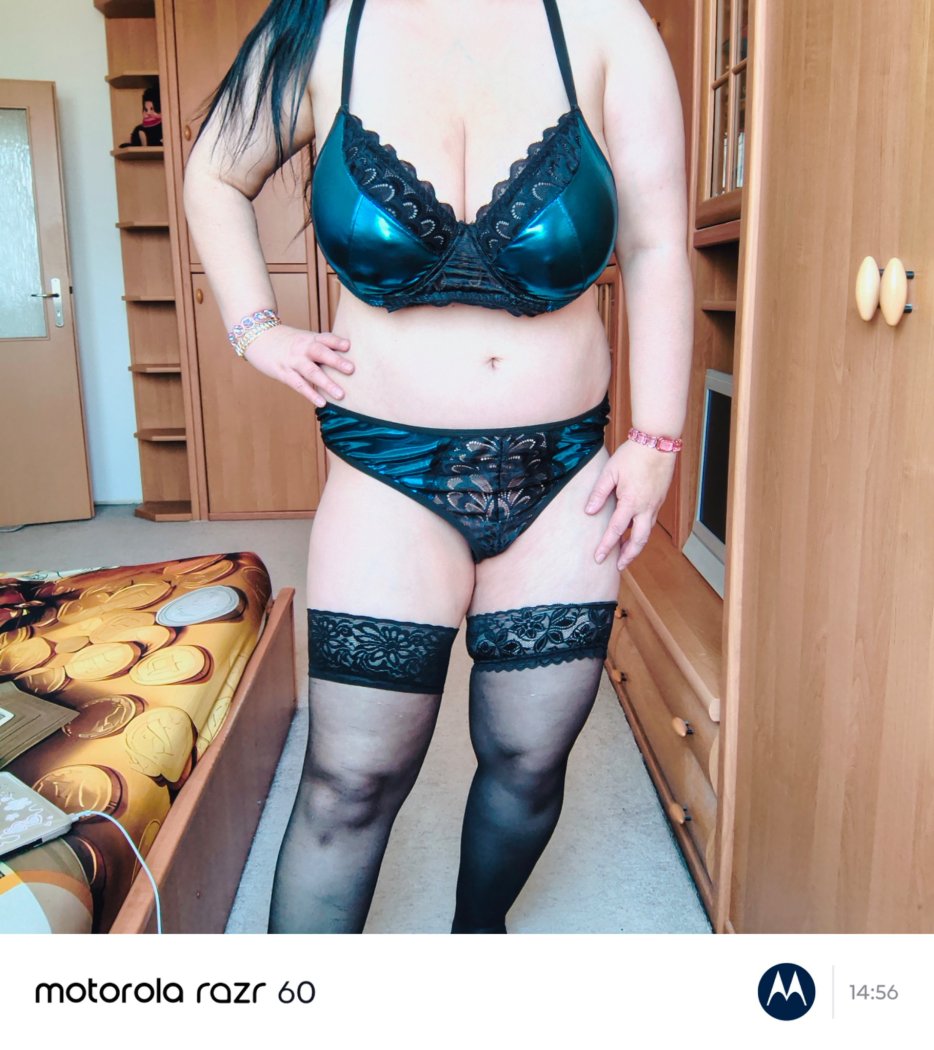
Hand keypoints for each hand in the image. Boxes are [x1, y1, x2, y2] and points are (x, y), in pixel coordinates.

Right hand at [242, 324, 352, 406]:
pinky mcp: (283, 373)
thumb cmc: (288, 342)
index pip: (325, 338)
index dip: (336, 341)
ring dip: (326, 383)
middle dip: (335, 361)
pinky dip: (311, 394)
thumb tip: (347, 360)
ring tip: (341, 395)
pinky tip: (322, 403)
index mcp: (310, 338)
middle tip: (351, 369)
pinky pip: (299, 385)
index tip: (349, 346)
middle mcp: (302, 348)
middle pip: (319, 353)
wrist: (257, 337)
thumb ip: (322, 347)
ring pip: (311, 371)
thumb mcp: (305, 338)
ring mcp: (292, 361)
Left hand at [585, 440, 677, 570]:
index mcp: (631, 502)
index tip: (599, 558)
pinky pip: (650, 522)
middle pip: (639, 540)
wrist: (657, 443)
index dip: (606, 546)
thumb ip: (599, 493)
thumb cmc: (632, 455)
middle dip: (628, 556)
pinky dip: (642, 532)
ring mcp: (655, 505)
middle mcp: (646, 508)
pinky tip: (634, 532)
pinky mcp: (659, 500)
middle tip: (618, 566)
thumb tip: (589, 512)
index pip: (616, 531)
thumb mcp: (610, 472)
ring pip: (647, 533)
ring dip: (636, 546)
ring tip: (625, 554)